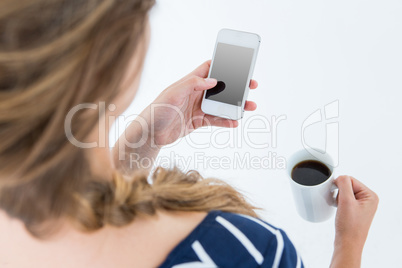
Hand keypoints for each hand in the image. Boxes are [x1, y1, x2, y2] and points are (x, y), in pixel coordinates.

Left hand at [141, 60, 257, 146]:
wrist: (151, 133)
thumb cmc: (158, 109)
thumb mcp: (174, 92)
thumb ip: (193, 84)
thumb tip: (213, 80)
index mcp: (190, 82)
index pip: (209, 69)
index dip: (223, 65)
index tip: (239, 64)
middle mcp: (196, 94)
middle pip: (221, 88)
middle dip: (236, 87)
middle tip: (251, 86)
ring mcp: (198, 108)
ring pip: (221, 105)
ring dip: (235, 106)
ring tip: (249, 107)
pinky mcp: (198, 121)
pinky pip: (216, 120)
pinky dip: (226, 121)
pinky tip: (235, 123)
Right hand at [330, 175, 378, 267]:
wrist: (347, 243)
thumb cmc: (349, 226)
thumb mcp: (346, 201)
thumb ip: (344, 184)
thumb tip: (340, 176)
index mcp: (370, 196)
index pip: (350, 179)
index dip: (340, 186)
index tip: (338, 197)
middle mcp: (368, 199)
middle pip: (348, 185)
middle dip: (339, 193)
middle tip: (340, 205)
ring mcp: (361, 205)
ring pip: (344, 192)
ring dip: (338, 198)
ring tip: (341, 209)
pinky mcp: (355, 210)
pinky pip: (344, 199)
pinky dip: (339, 203)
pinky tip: (340, 211)